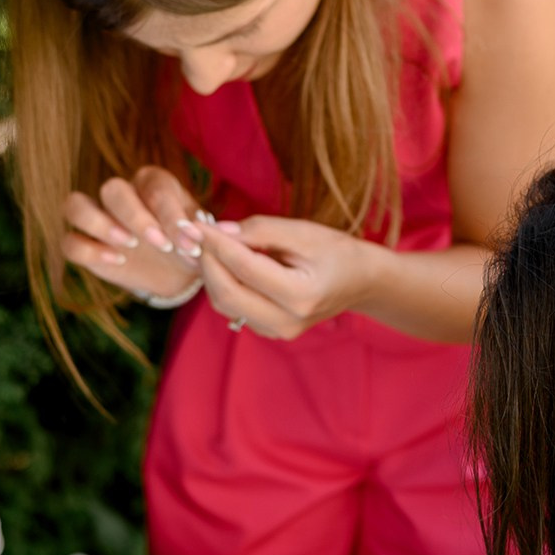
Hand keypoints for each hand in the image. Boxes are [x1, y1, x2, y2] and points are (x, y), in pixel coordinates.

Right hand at [60, 166, 203, 300]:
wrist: (176, 269)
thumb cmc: (187, 243)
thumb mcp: (199, 236)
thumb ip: (197, 233)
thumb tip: (198, 234)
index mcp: (152, 181)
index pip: (155, 189)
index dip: (172, 216)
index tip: (191, 242)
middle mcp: (120, 192)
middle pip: (113, 190)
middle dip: (136, 217)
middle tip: (161, 245)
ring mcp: (96, 216)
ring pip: (75, 206)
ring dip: (100, 224)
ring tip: (129, 245)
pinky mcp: (83, 243)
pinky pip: (70, 242)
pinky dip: (89, 251)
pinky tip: (117, 261)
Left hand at [185, 215, 384, 339]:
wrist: (360, 282)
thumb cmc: (335, 251)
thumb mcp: (302, 232)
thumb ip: (259, 230)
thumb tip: (217, 230)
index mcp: (301, 295)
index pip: (244, 267)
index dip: (215, 243)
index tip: (194, 223)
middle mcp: (287, 321)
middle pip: (226, 293)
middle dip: (206, 261)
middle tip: (198, 233)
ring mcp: (278, 331)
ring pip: (224, 304)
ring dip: (211, 273)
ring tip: (212, 245)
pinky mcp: (270, 332)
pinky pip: (233, 309)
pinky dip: (223, 284)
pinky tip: (227, 263)